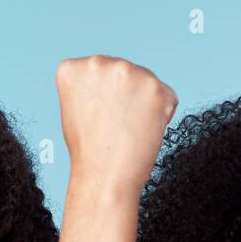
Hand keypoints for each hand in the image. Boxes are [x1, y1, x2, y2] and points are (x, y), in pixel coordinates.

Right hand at [55, 55, 177, 194]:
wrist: (104, 178)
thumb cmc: (89, 152)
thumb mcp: (74, 110)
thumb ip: (90, 87)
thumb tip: (113, 82)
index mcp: (73, 69)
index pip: (99, 72)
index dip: (101, 98)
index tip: (95, 118)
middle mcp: (98, 63)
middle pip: (124, 74)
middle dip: (125, 97)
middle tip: (114, 128)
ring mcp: (128, 72)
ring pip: (146, 84)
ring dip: (144, 105)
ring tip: (128, 131)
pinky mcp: (155, 86)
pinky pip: (167, 96)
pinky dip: (162, 115)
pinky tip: (144, 131)